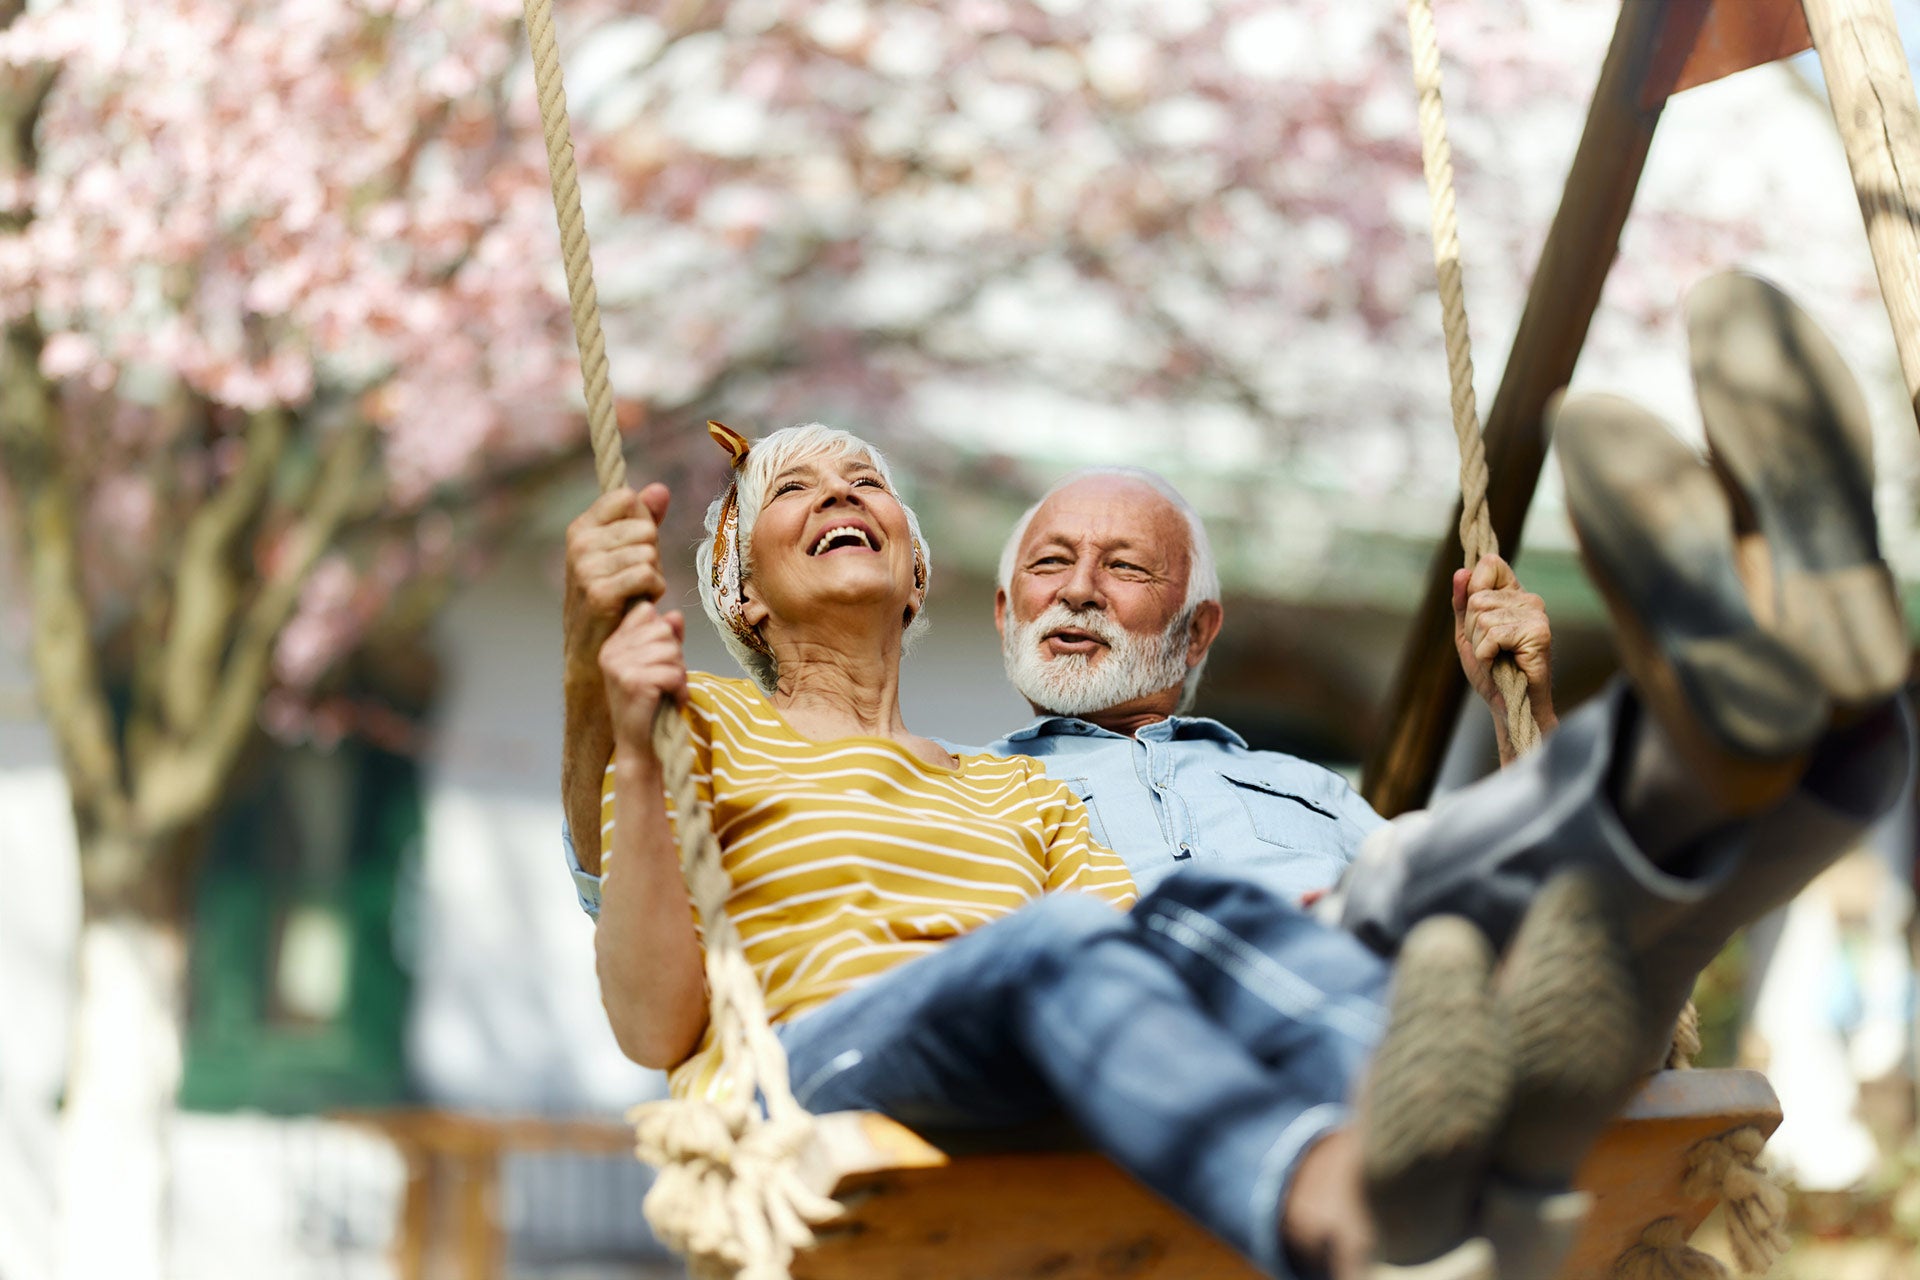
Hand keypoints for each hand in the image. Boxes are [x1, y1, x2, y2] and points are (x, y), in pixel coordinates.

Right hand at [564, 483, 670, 685]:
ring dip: (654, 576)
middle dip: (652, 555)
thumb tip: (660, 489)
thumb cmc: (613, 598)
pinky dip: (654, 591)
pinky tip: (640, 603)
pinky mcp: (599, 593)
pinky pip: (647, 575)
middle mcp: (579, 544)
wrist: (592, 651)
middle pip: (645, 528)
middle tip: (637, 579)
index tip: (634, 547)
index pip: (627, 498)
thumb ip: (643, 519)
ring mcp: (586, 568)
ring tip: (636, 593)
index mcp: (582, 528)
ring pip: (648, 553)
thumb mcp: (626, 553)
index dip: (644, 522)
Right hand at [600, 602, 687, 754]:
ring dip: (679, 674)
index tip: (659, 660)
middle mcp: (611, 652)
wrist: (640, 745)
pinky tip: (670, 701)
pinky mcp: (633, 683)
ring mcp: (619, 667)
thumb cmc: (651, 705)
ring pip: (671, 651)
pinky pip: (673, 673)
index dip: (664, 634)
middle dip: (675, 656)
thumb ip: (667, 638)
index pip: (647, 612)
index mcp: (613, 644)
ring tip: (668, 692)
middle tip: (667, 681)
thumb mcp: (659, 664)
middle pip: (663, 630)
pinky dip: (681, 690)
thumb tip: (675, 614)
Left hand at [1452, 553, 1552, 718]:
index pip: (1490, 564)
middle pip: (1477, 598)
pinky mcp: (1538, 633)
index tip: (1478, 620)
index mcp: (1513, 595)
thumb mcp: (1468, 633)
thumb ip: (1462, 603)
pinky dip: (1486, 655)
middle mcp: (1528, 599)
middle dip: (1472, 630)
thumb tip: (1461, 572)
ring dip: (1480, 646)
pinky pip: (1492, 635)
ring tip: (1497, 658)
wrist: (1510, 705)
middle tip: (1490, 650)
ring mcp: (1536, 614)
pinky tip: (1501, 664)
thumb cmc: (1491, 670)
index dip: (1473, 589)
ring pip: (1482, 618)